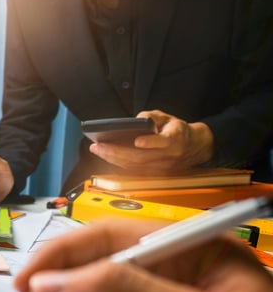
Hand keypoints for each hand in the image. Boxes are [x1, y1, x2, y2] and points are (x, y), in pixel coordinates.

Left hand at [89, 110, 213, 173]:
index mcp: (176, 140)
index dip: (151, 142)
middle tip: (98, 146)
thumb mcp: (169, 118)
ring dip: (113, 159)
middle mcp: (168, 156)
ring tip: (97, 150)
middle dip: (117, 152)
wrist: (194, 147)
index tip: (138, 141)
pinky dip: (118, 164)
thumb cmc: (177, 131)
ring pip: (134, 166)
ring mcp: (161, 168)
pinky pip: (133, 171)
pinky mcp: (154, 175)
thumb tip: (137, 120)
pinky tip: (105, 156)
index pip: (164, 142)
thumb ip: (153, 116)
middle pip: (140, 157)